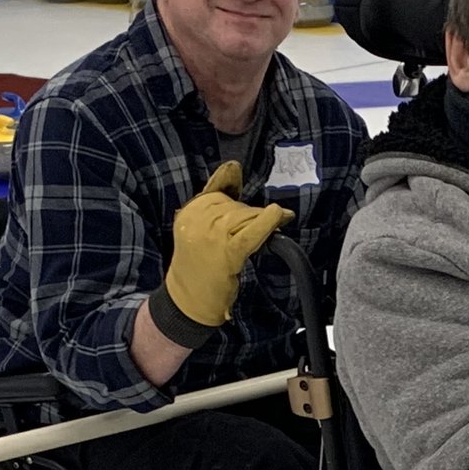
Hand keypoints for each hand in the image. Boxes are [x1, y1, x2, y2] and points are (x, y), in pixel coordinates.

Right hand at [163, 161, 293, 326]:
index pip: (219, 192)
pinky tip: (280, 215)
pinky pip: (252, 232)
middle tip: (267, 223)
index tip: (249, 195)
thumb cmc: (199, 265)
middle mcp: (196, 220)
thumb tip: (234, 168)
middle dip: (253, 213)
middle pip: (235, 205)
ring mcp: (210, 236)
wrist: (188, 301)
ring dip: (264, 219)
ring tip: (277, 222)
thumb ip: (216, 199)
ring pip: (246, 216)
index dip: (237, 194)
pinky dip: (268, 222)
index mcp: (189, 212)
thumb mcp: (200, 227)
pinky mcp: (226, 252)